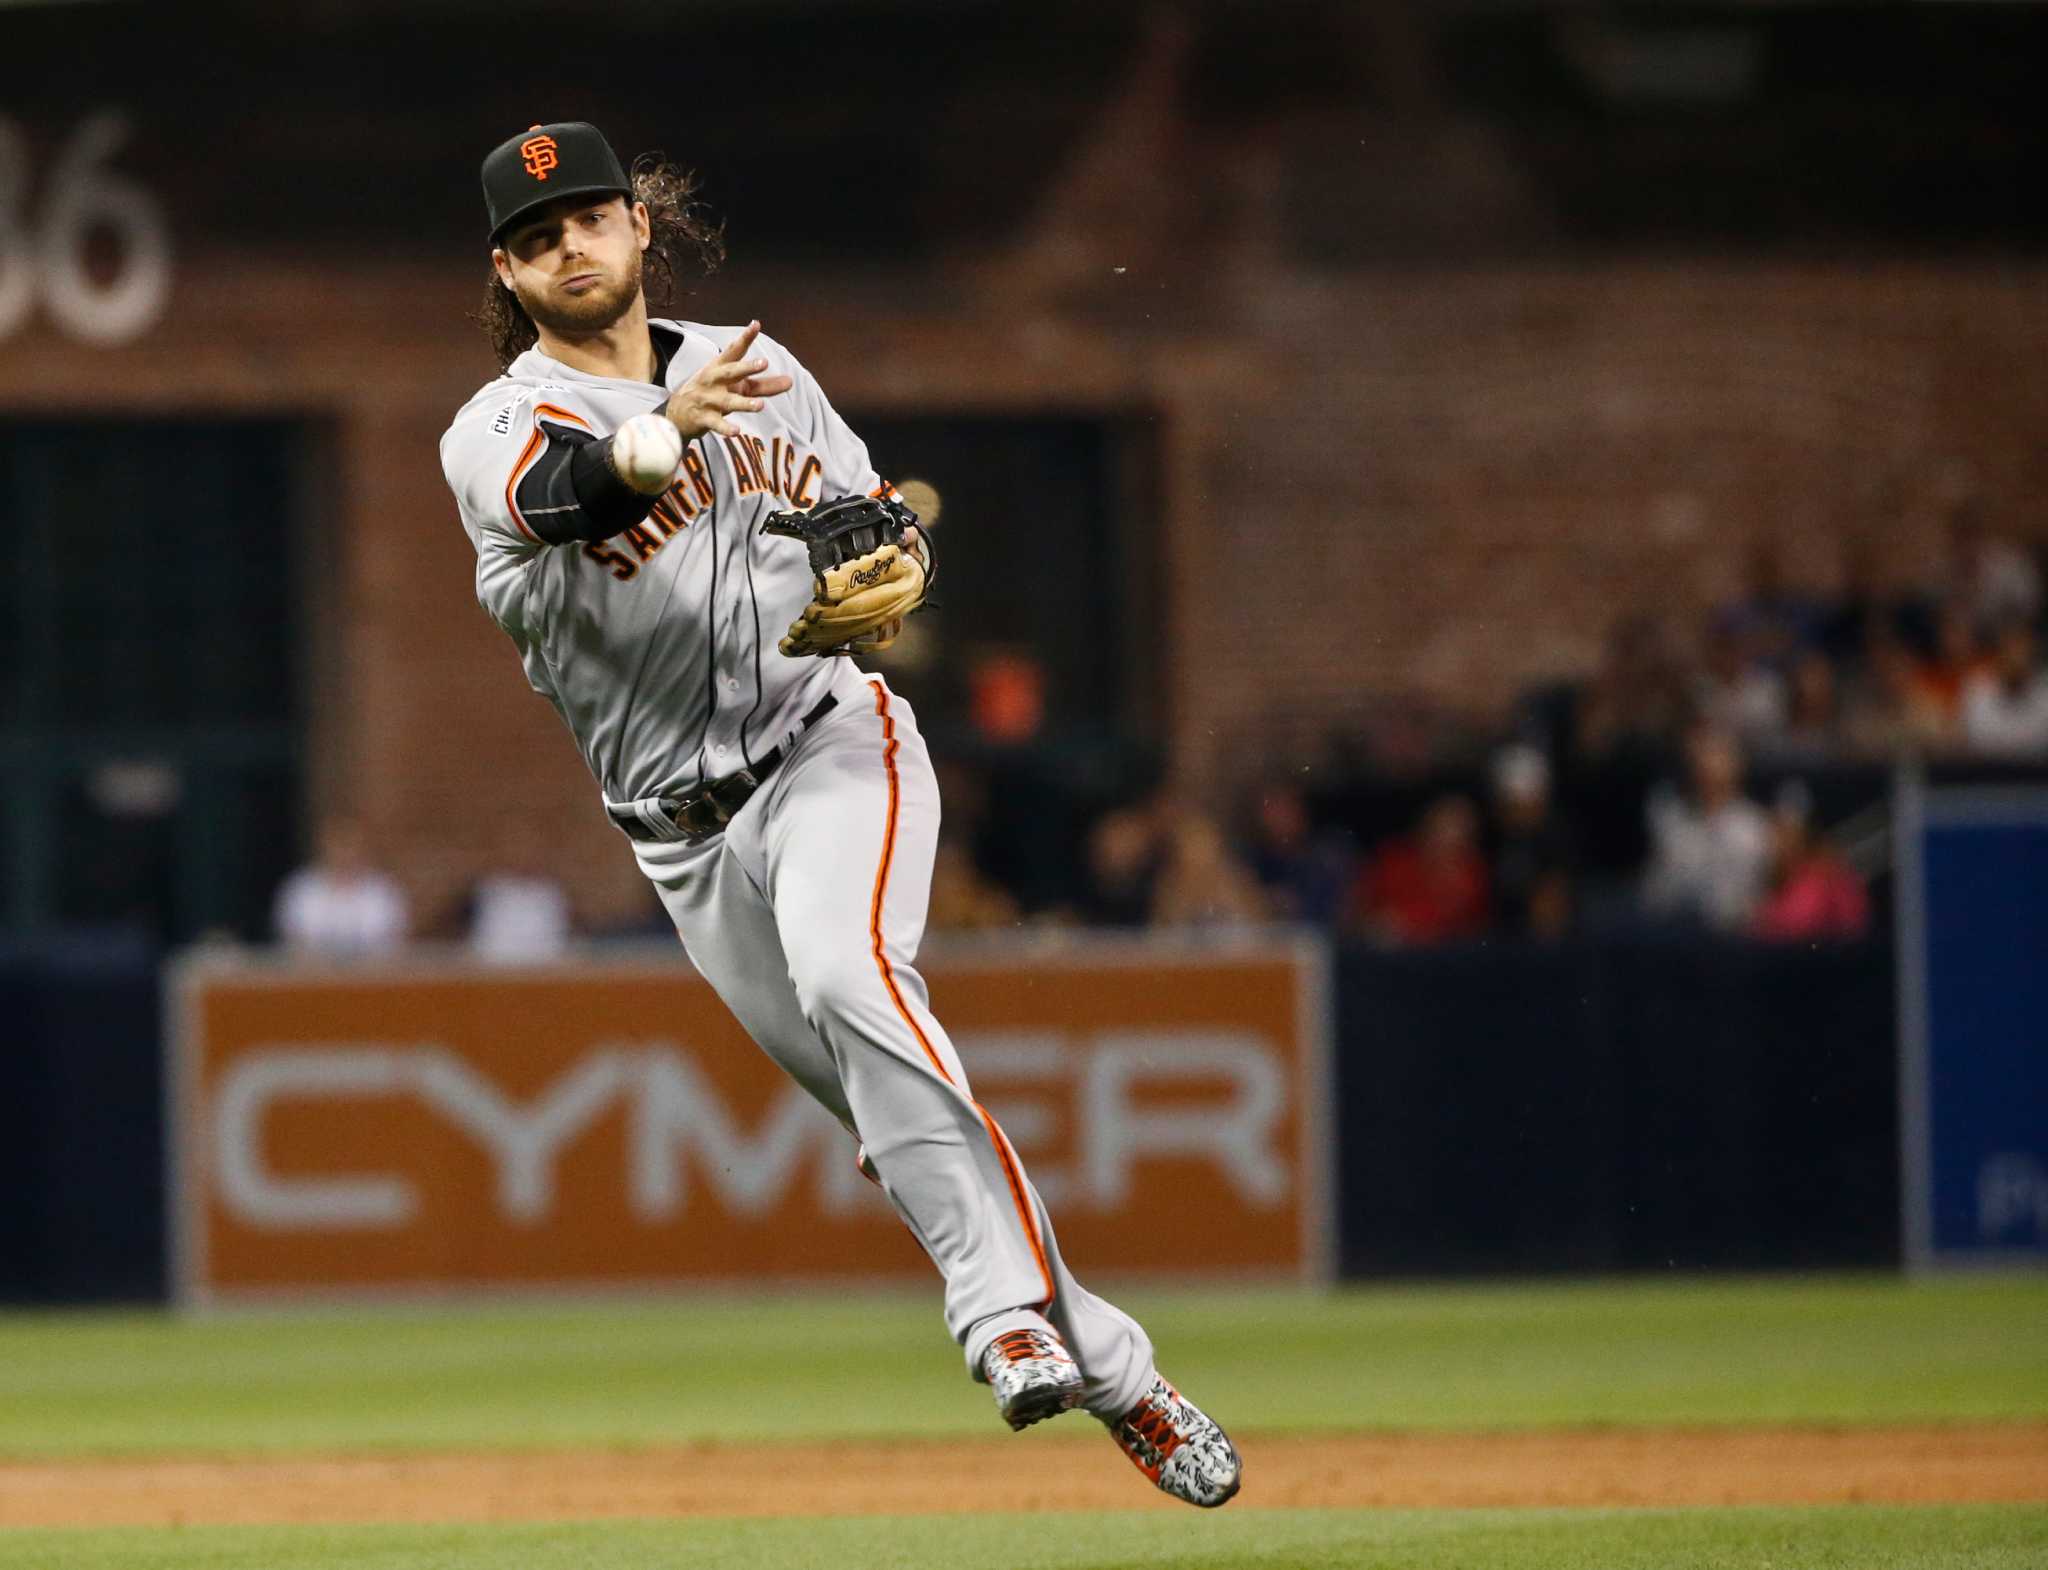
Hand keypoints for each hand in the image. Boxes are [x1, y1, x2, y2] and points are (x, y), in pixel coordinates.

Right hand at [663, 320, 793, 440]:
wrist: (678, 413)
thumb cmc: (712, 394)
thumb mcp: (736, 387)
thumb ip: (764, 386)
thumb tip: (791, 382)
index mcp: (720, 367)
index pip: (734, 350)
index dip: (745, 338)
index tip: (756, 325)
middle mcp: (713, 380)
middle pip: (731, 372)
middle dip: (746, 367)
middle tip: (764, 362)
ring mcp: (708, 399)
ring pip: (727, 401)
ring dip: (744, 403)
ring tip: (760, 406)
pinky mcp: (704, 418)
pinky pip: (716, 424)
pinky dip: (725, 427)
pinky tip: (736, 431)